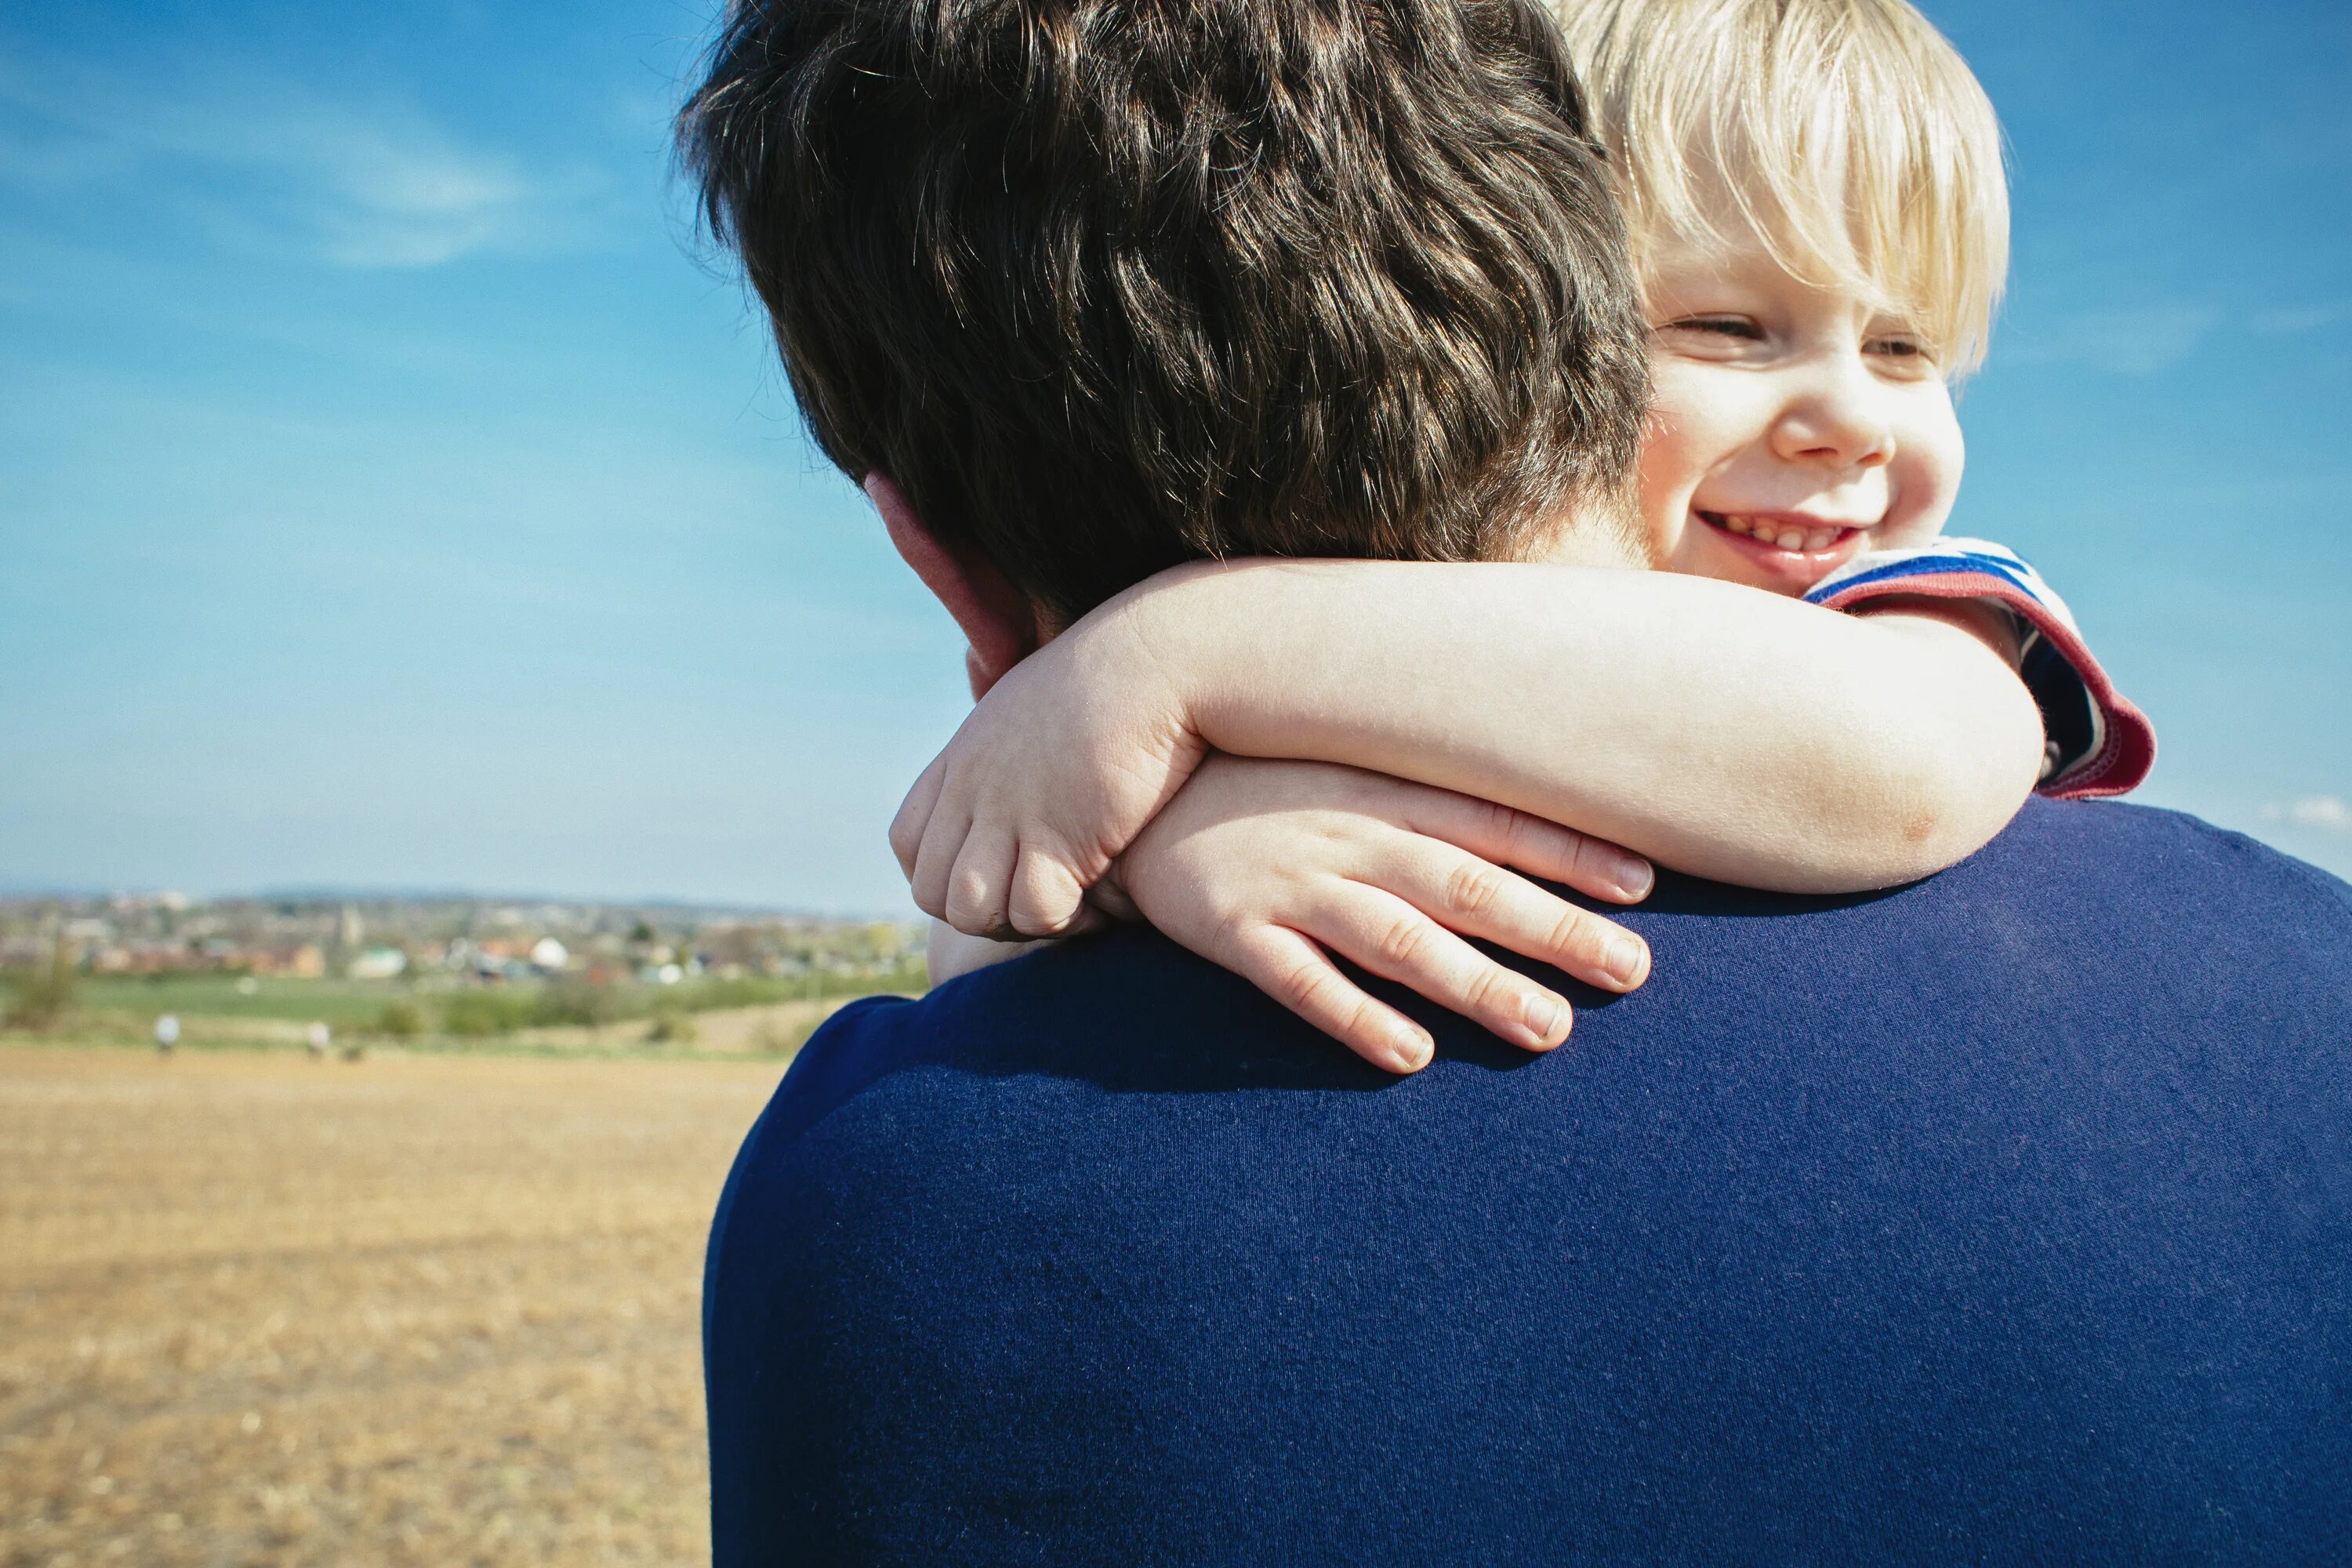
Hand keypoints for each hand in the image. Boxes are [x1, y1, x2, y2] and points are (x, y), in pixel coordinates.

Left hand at [892, 593, 1209, 938]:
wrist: (1158, 662)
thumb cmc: (1113, 679)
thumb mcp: (1037, 698)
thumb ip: (1008, 733)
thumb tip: (1010, 725)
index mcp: (962, 758)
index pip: (908, 843)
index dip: (943, 874)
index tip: (998, 873)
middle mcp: (974, 789)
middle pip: (931, 891)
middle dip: (978, 914)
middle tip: (1036, 902)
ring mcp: (1012, 814)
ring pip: (970, 911)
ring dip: (1016, 925)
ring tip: (1067, 909)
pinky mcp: (1062, 837)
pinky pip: (1033, 910)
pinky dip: (1063, 923)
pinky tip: (1100, 906)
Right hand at [1112, 755, 1653, 1073]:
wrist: (1128, 788)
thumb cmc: (1262, 786)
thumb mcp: (1345, 769)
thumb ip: (1427, 798)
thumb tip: (1530, 825)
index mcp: (1383, 791)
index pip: (1494, 820)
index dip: (1569, 852)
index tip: (1645, 886)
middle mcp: (1347, 835)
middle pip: (1465, 885)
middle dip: (1553, 927)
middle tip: (1632, 972)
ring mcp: (1289, 883)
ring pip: (1397, 938)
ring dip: (1476, 984)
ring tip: (1548, 1028)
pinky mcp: (1232, 931)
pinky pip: (1299, 981)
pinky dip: (1355, 1017)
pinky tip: (1409, 1057)